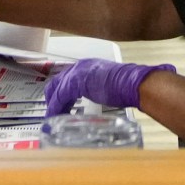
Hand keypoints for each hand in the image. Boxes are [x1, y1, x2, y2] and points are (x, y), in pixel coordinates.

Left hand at [45, 58, 174, 114]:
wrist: (133, 83)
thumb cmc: (126, 86)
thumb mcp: (107, 85)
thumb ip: (98, 89)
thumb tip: (100, 97)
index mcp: (87, 66)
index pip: (66, 78)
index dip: (60, 91)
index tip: (58, 103)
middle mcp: (79, 67)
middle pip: (57, 82)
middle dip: (52, 98)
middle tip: (51, 112)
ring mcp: (77, 73)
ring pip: (56, 90)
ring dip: (53, 105)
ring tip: (52, 118)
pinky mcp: (76, 83)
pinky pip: (60, 97)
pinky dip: (55, 108)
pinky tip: (55, 116)